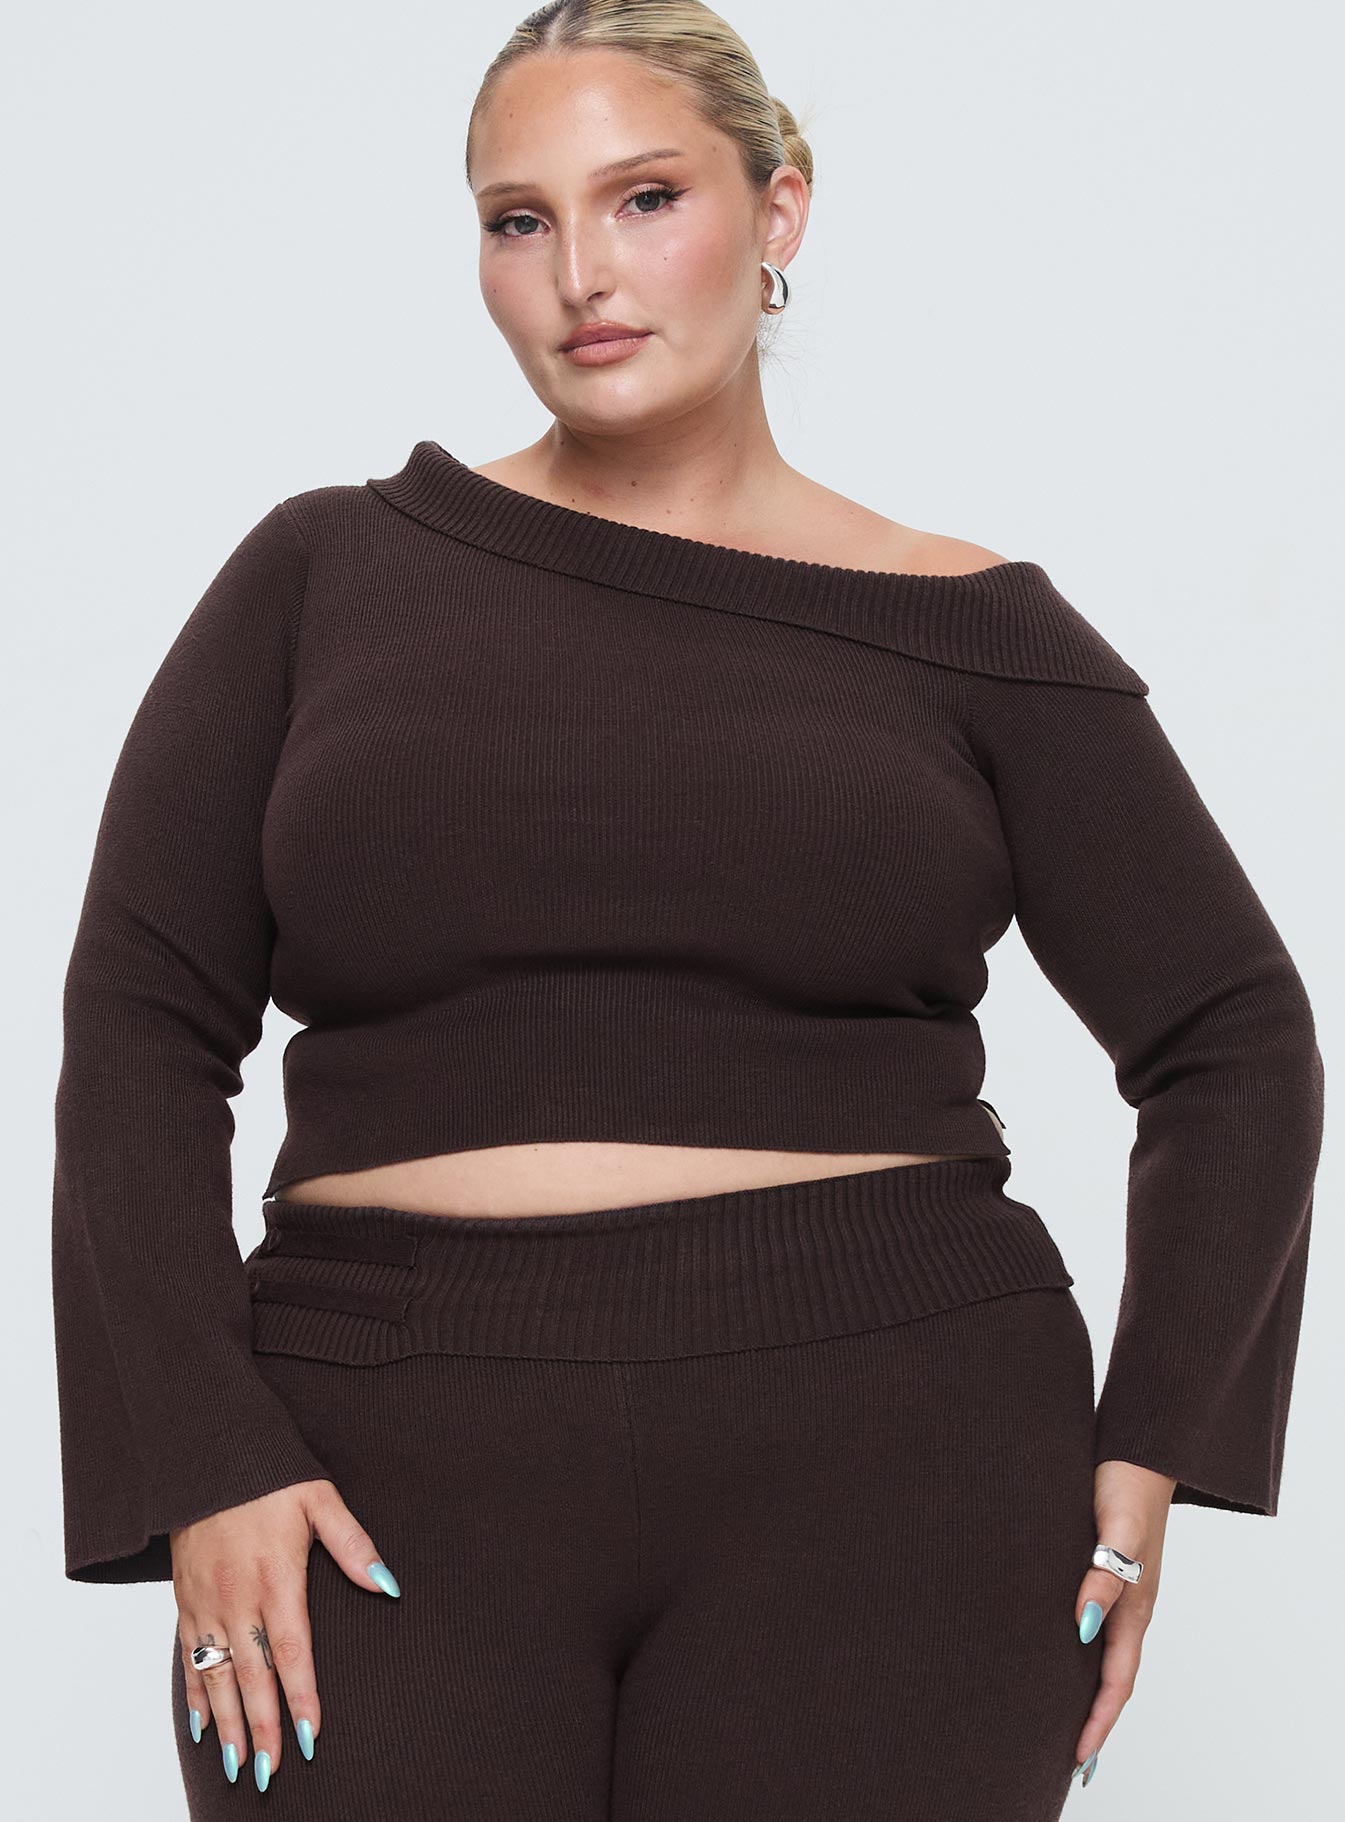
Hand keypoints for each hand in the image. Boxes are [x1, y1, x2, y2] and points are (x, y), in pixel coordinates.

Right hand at [171, 1478, 400, 1788]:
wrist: (204, 1456)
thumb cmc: (268, 1475)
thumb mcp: (319, 1498)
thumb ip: (352, 1544)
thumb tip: (388, 1584)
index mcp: (276, 1576)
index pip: (292, 1650)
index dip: (302, 1695)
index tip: (310, 1736)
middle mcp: (237, 1598)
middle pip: (253, 1675)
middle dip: (264, 1727)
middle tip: (272, 1772)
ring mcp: (207, 1603)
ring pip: (216, 1676)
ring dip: (228, 1724)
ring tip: (238, 1765)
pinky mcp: (185, 1601)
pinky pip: (188, 1658)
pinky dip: (194, 1695)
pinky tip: (203, 1726)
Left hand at [1071, 1458, 1175, 1783]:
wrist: (1137, 1449)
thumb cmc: (1126, 1485)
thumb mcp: (1117, 1529)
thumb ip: (1102, 1575)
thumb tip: (1082, 1625)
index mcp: (1136, 1606)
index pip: (1117, 1680)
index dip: (1099, 1720)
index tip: (1079, 1756)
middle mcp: (1130, 1608)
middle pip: (1112, 1680)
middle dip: (1094, 1722)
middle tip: (1070, 1763)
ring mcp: (1120, 1594)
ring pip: (1105, 1658)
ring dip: (1089, 1694)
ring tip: (1062, 1726)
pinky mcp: (1104, 1575)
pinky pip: (1096, 1631)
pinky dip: (1084, 1659)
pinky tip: (1059, 1660)